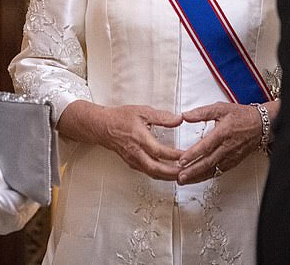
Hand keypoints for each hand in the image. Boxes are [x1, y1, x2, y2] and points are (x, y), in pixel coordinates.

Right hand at [59, 101, 183, 179]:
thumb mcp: (142, 111)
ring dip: (168, 177)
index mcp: (139, 138)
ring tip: (182, 176)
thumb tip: (178, 119)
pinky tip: (168, 173)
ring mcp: (133, 160)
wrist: (101, 126)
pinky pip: (148, 172)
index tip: (188, 155)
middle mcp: (135, 152)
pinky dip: (160, 175)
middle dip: (174, 173)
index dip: (175, 155)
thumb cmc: (119, 118)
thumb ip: (161, 116)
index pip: (160, 151)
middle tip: (188, 173)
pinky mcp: (132, 163)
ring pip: (153, 173)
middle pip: (156, 169)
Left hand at [175, 101, 262, 184]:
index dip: (193, 154)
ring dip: (198, 176)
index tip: (182, 160)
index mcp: (223, 133)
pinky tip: (198, 178)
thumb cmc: (241, 116)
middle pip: (209, 162)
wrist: (260, 125)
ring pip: (213, 169)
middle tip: (180, 176)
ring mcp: (231, 156)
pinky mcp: (233, 162)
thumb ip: (201, 112)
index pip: (206, 146)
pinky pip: (219, 171)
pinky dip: (208, 176)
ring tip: (185, 180)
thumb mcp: (220, 108)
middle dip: (193, 171)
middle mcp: (227, 147)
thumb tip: (185, 115)